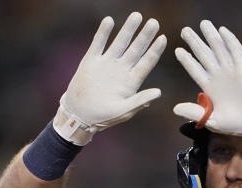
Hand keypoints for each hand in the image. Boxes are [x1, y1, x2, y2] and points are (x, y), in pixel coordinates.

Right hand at [54, 12, 166, 144]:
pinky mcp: (91, 61)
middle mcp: (121, 70)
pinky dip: (103, 33)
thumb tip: (158, 93)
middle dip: (144, 36)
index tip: (163, 38)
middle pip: (136, 49)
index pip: (146, 63)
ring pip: (120, 42)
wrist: (79, 115)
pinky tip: (109, 21)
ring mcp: (106, 64)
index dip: (155, 51)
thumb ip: (139, 101)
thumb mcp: (123, 111)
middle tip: (154, 22)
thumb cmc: (103, 117)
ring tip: (136, 16)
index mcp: (131, 82)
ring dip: (128, 29)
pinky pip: (98, 43)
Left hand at [173, 21, 241, 149]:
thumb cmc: (236, 123)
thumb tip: (175, 109)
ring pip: (219, 50)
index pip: (195, 70)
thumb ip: (194, 113)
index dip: (187, 60)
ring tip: (203, 24)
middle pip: (204, 55)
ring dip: (211, 37)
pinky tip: (222, 31)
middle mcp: (219, 76)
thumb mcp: (211, 120)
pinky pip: (236, 52)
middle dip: (195, 42)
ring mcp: (231, 71)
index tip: (178, 50)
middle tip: (185, 31)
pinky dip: (230, 41)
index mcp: (210, 88)